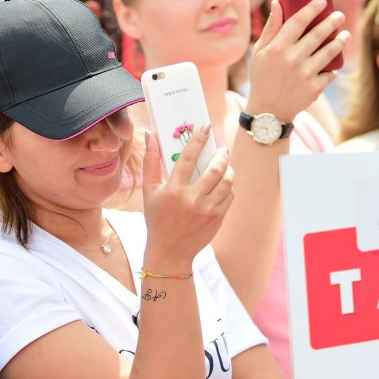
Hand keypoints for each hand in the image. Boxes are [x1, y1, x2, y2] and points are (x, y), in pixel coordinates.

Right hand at [141, 125, 232, 269]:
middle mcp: (191, 199)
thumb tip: (151, 134)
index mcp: (173, 190)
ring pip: (227, 182)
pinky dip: (228, 186)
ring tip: (225, 163)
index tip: (205, 126)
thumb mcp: (149, 191)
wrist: (170, 252)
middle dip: (221, 154)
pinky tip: (223, 183)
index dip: (198, 139)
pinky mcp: (218, 218)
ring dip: (228, 168)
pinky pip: (229, 196)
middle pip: (215, 169)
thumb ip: (150, 162)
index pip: (188, 157)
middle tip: (222, 148)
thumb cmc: (157, 218)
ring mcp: (207, 210)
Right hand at [247, 0, 349, 120]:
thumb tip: (278, 3)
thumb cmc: (263, 77)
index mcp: (277, 48)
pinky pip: (330, 73)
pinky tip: (334, 64)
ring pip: (329, 52)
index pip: (298, 21)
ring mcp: (305, 74)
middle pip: (318, 34)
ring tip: (345, 35)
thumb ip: (271, 28)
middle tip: (339, 16)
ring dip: (340, 41)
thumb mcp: (259, 52)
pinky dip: (332, 68)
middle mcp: (292, 59)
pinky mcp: (314, 88)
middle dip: (332, 22)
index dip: (312, 9)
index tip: (322, 1)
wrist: (268, 110)